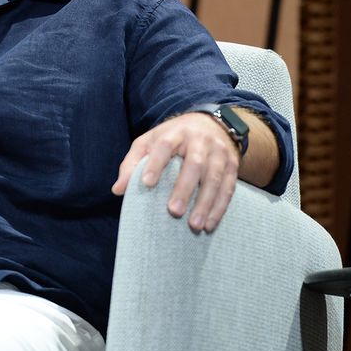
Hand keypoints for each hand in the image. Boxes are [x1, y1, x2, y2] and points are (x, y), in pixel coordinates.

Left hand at [110, 113, 240, 232]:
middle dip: (184, 189)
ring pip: (214, 178)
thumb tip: (118, 190)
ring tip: (194, 225)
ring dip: (205, 203)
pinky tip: (210, 224)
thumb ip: (132, 164)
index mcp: (175, 132)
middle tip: (174, 211)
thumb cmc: (171, 139)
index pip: (165, 146)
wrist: (210, 125)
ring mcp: (219, 152)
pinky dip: (219, 207)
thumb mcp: (149, 143)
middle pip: (194, 164)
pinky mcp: (232, 164)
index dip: (156, 163)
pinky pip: (228, 187)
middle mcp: (199, 140)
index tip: (146, 183)